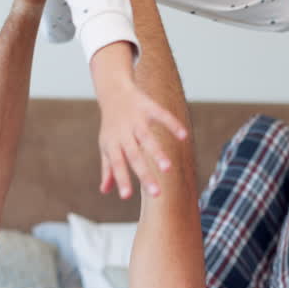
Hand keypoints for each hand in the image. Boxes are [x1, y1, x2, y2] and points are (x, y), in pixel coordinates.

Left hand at [90, 41, 187, 198]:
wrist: (113, 91)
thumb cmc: (112, 125)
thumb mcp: (106, 145)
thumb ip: (108, 168)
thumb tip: (105, 190)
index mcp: (112, 144)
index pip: (116, 164)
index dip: (121, 179)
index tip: (126, 196)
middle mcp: (123, 132)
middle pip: (134, 156)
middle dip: (144, 174)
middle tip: (156, 194)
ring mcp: (136, 119)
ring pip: (147, 138)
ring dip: (157, 153)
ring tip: (167, 169)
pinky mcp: (148, 106)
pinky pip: (161, 115)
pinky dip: (172, 124)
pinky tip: (183, 136)